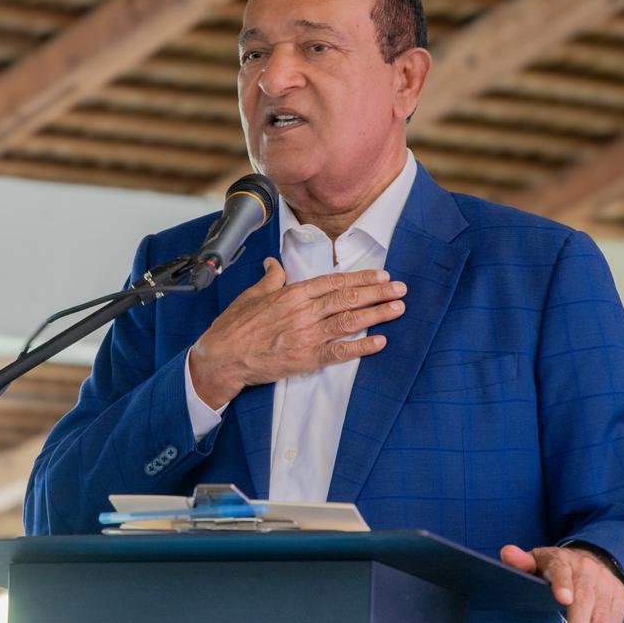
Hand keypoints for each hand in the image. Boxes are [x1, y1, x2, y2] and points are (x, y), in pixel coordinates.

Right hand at [189, 257, 405, 407]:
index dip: (360, 278)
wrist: (222, 357)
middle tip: (400, 288)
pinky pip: (339, 352)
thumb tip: (275, 264)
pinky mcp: (306, 358)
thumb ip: (270, 279)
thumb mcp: (252, 295)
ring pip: (349, 321)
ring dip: (377, 314)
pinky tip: (379, 341)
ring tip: (398, 309)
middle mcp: (303, 312)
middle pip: (348, 298)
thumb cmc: (234, 326)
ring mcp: (306, 336)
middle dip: (377, 292)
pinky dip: (361, 347)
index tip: (380, 274)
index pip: (333, 282)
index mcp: (292, 294)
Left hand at [499, 544, 623, 622]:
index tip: (563, 599)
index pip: (561, 569)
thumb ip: (521, 561)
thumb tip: (508, 553)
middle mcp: (588, 572)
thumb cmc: (554, 566)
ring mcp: (606, 587)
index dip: (562, 583)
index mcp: (562, 560)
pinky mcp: (620, 601)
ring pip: (602, 620)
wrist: (592, 559)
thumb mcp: (536, 560)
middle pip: (585, 602)